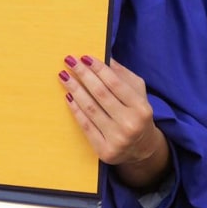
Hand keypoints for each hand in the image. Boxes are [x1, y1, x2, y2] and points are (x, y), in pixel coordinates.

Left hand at [58, 55, 170, 189]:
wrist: (142, 147)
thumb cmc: (137, 112)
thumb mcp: (138, 92)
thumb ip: (122, 74)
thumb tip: (104, 56)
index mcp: (142, 108)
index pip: (115, 83)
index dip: (98, 68)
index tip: (84, 57)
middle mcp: (130, 124)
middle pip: (100, 94)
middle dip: (83, 75)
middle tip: (69, 61)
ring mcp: (117, 140)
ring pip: (90, 109)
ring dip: (74, 89)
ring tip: (64, 76)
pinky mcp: (105, 151)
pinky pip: (85, 126)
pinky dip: (75, 109)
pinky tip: (68, 96)